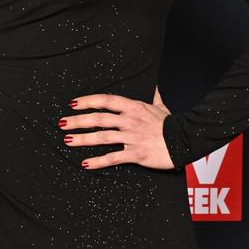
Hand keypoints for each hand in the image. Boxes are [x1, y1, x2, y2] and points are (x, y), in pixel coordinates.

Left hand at [59, 85, 174, 170]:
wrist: (185, 141)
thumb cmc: (172, 124)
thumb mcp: (161, 107)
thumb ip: (154, 96)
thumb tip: (155, 85)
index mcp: (134, 107)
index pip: (106, 101)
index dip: (88, 101)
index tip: (74, 103)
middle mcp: (130, 120)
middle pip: (99, 119)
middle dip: (78, 121)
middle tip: (62, 123)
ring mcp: (133, 137)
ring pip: (102, 137)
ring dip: (83, 139)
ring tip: (68, 141)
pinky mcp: (136, 154)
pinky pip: (113, 157)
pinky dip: (98, 161)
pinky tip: (86, 163)